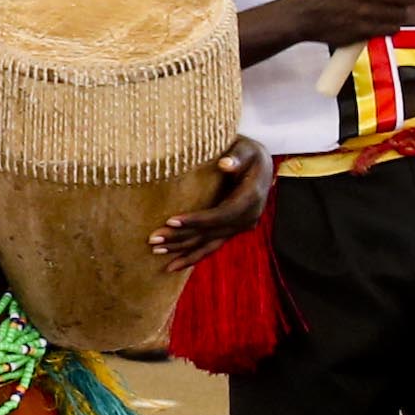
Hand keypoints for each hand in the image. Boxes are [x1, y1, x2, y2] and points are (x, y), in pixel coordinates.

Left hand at [155, 137, 271, 260]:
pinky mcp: (231, 230)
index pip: (221, 214)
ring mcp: (240, 227)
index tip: (172, 221)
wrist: (262, 164)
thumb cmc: (249, 153)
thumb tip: (225, 164)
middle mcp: (248, 217)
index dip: (197, 220)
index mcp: (251, 198)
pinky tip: (174, 265)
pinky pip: (211, 246)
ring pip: (209, 244)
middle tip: (153, 239)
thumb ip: (237, 156)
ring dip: (183, 251)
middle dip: (181, 237)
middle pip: (211, 233)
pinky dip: (193, 256)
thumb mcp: (245, 149)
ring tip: (157, 252)